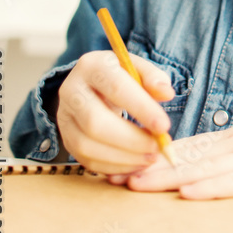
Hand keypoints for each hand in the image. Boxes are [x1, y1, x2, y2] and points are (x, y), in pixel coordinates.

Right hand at [55, 50, 174, 174]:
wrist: (91, 85)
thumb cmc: (119, 76)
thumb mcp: (136, 67)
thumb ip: (153, 77)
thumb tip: (167, 93)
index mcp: (91, 66)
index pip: (116, 87)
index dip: (141, 108)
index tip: (164, 126)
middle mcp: (72, 91)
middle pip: (95, 122)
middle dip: (131, 140)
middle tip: (157, 147)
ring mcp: (65, 117)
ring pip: (88, 146)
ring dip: (123, 158)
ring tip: (149, 157)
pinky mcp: (66, 138)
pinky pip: (86, 160)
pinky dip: (113, 167)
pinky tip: (135, 164)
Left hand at [106, 111, 232, 199]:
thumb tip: (201, 174)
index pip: (186, 147)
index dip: (152, 157)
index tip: (121, 165)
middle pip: (186, 156)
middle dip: (148, 167)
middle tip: (112, 176)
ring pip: (203, 167)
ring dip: (167, 177)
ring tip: (136, 185)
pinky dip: (211, 187)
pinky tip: (188, 193)